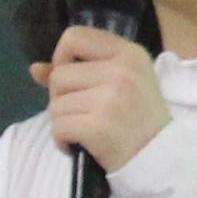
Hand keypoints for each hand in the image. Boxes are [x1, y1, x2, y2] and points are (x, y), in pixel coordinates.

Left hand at [30, 24, 170, 173]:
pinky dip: (62, 140)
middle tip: (81, 114)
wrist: (161, 160)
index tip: (70, 80)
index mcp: (128, 53)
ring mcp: (110, 98)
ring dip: (62, 122)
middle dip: (61, 98)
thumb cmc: (140, 120)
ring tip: (83, 132)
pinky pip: (58, 127)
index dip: (62, 57)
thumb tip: (35, 69)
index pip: (75, 36)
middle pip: (59, 75)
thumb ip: (80, 70)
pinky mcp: (99, 126)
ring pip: (56, 104)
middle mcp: (121, 70)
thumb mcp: (122, 84)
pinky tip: (77, 145)